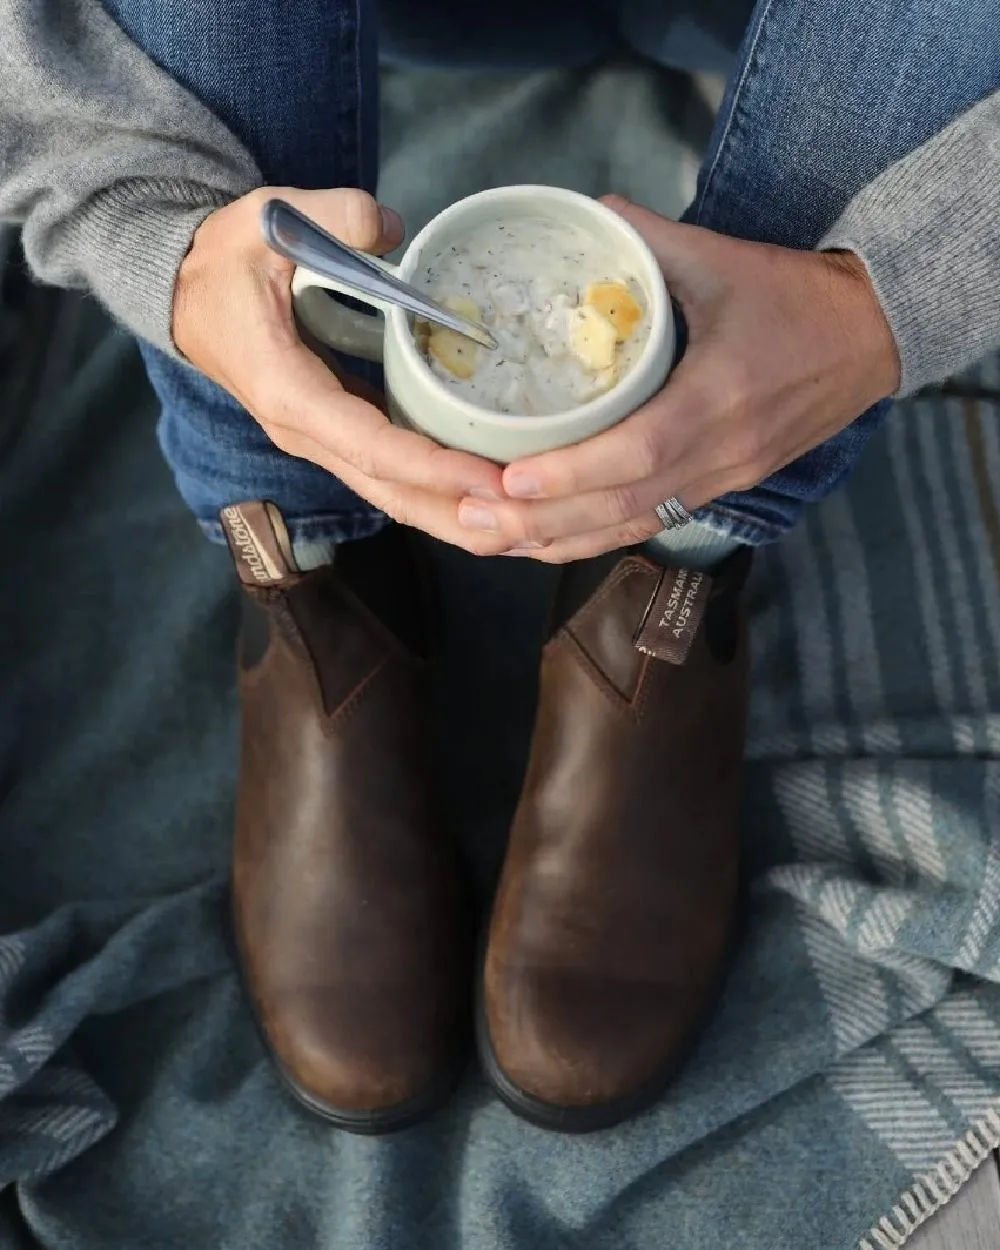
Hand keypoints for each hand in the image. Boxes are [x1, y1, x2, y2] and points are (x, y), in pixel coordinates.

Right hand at [173, 187, 505, 548]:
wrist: (187, 294)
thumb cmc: (224, 261)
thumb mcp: (264, 220)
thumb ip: (331, 217)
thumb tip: (389, 228)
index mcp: (290, 393)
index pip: (372, 446)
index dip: (432, 467)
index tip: (490, 479)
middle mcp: (308, 432)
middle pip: (391, 493)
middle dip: (457, 515)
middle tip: (527, 526)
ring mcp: (324, 440)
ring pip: (395, 495)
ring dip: (455, 516)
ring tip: (522, 529)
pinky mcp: (341, 434)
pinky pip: (395, 476)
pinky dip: (440, 492)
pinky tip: (490, 495)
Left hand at [454, 195, 900, 562]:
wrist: (874, 339)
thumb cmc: (796, 297)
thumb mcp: (725, 258)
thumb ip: (650, 238)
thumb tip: (584, 213)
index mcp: (720, 397)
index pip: (639, 451)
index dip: (572, 473)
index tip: (510, 478)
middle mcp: (721, 455)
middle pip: (624, 507)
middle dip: (544, 521)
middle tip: (474, 518)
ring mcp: (724, 481)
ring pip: (632, 528)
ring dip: (559, 541)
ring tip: (491, 538)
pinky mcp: (722, 491)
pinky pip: (650, 525)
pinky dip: (593, 538)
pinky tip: (545, 542)